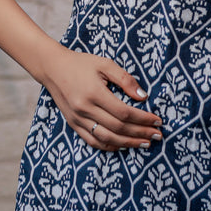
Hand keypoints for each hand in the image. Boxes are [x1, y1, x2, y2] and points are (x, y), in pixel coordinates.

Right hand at [41, 45, 162, 150]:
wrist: (52, 67)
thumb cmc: (81, 63)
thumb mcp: (104, 64)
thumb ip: (124, 79)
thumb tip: (143, 96)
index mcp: (94, 93)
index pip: (124, 112)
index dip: (143, 118)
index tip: (158, 120)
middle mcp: (85, 109)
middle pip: (118, 127)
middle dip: (141, 132)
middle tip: (158, 135)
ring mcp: (78, 119)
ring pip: (107, 138)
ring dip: (128, 143)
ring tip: (145, 143)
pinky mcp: (73, 124)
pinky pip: (93, 141)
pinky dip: (109, 146)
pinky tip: (122, 146)